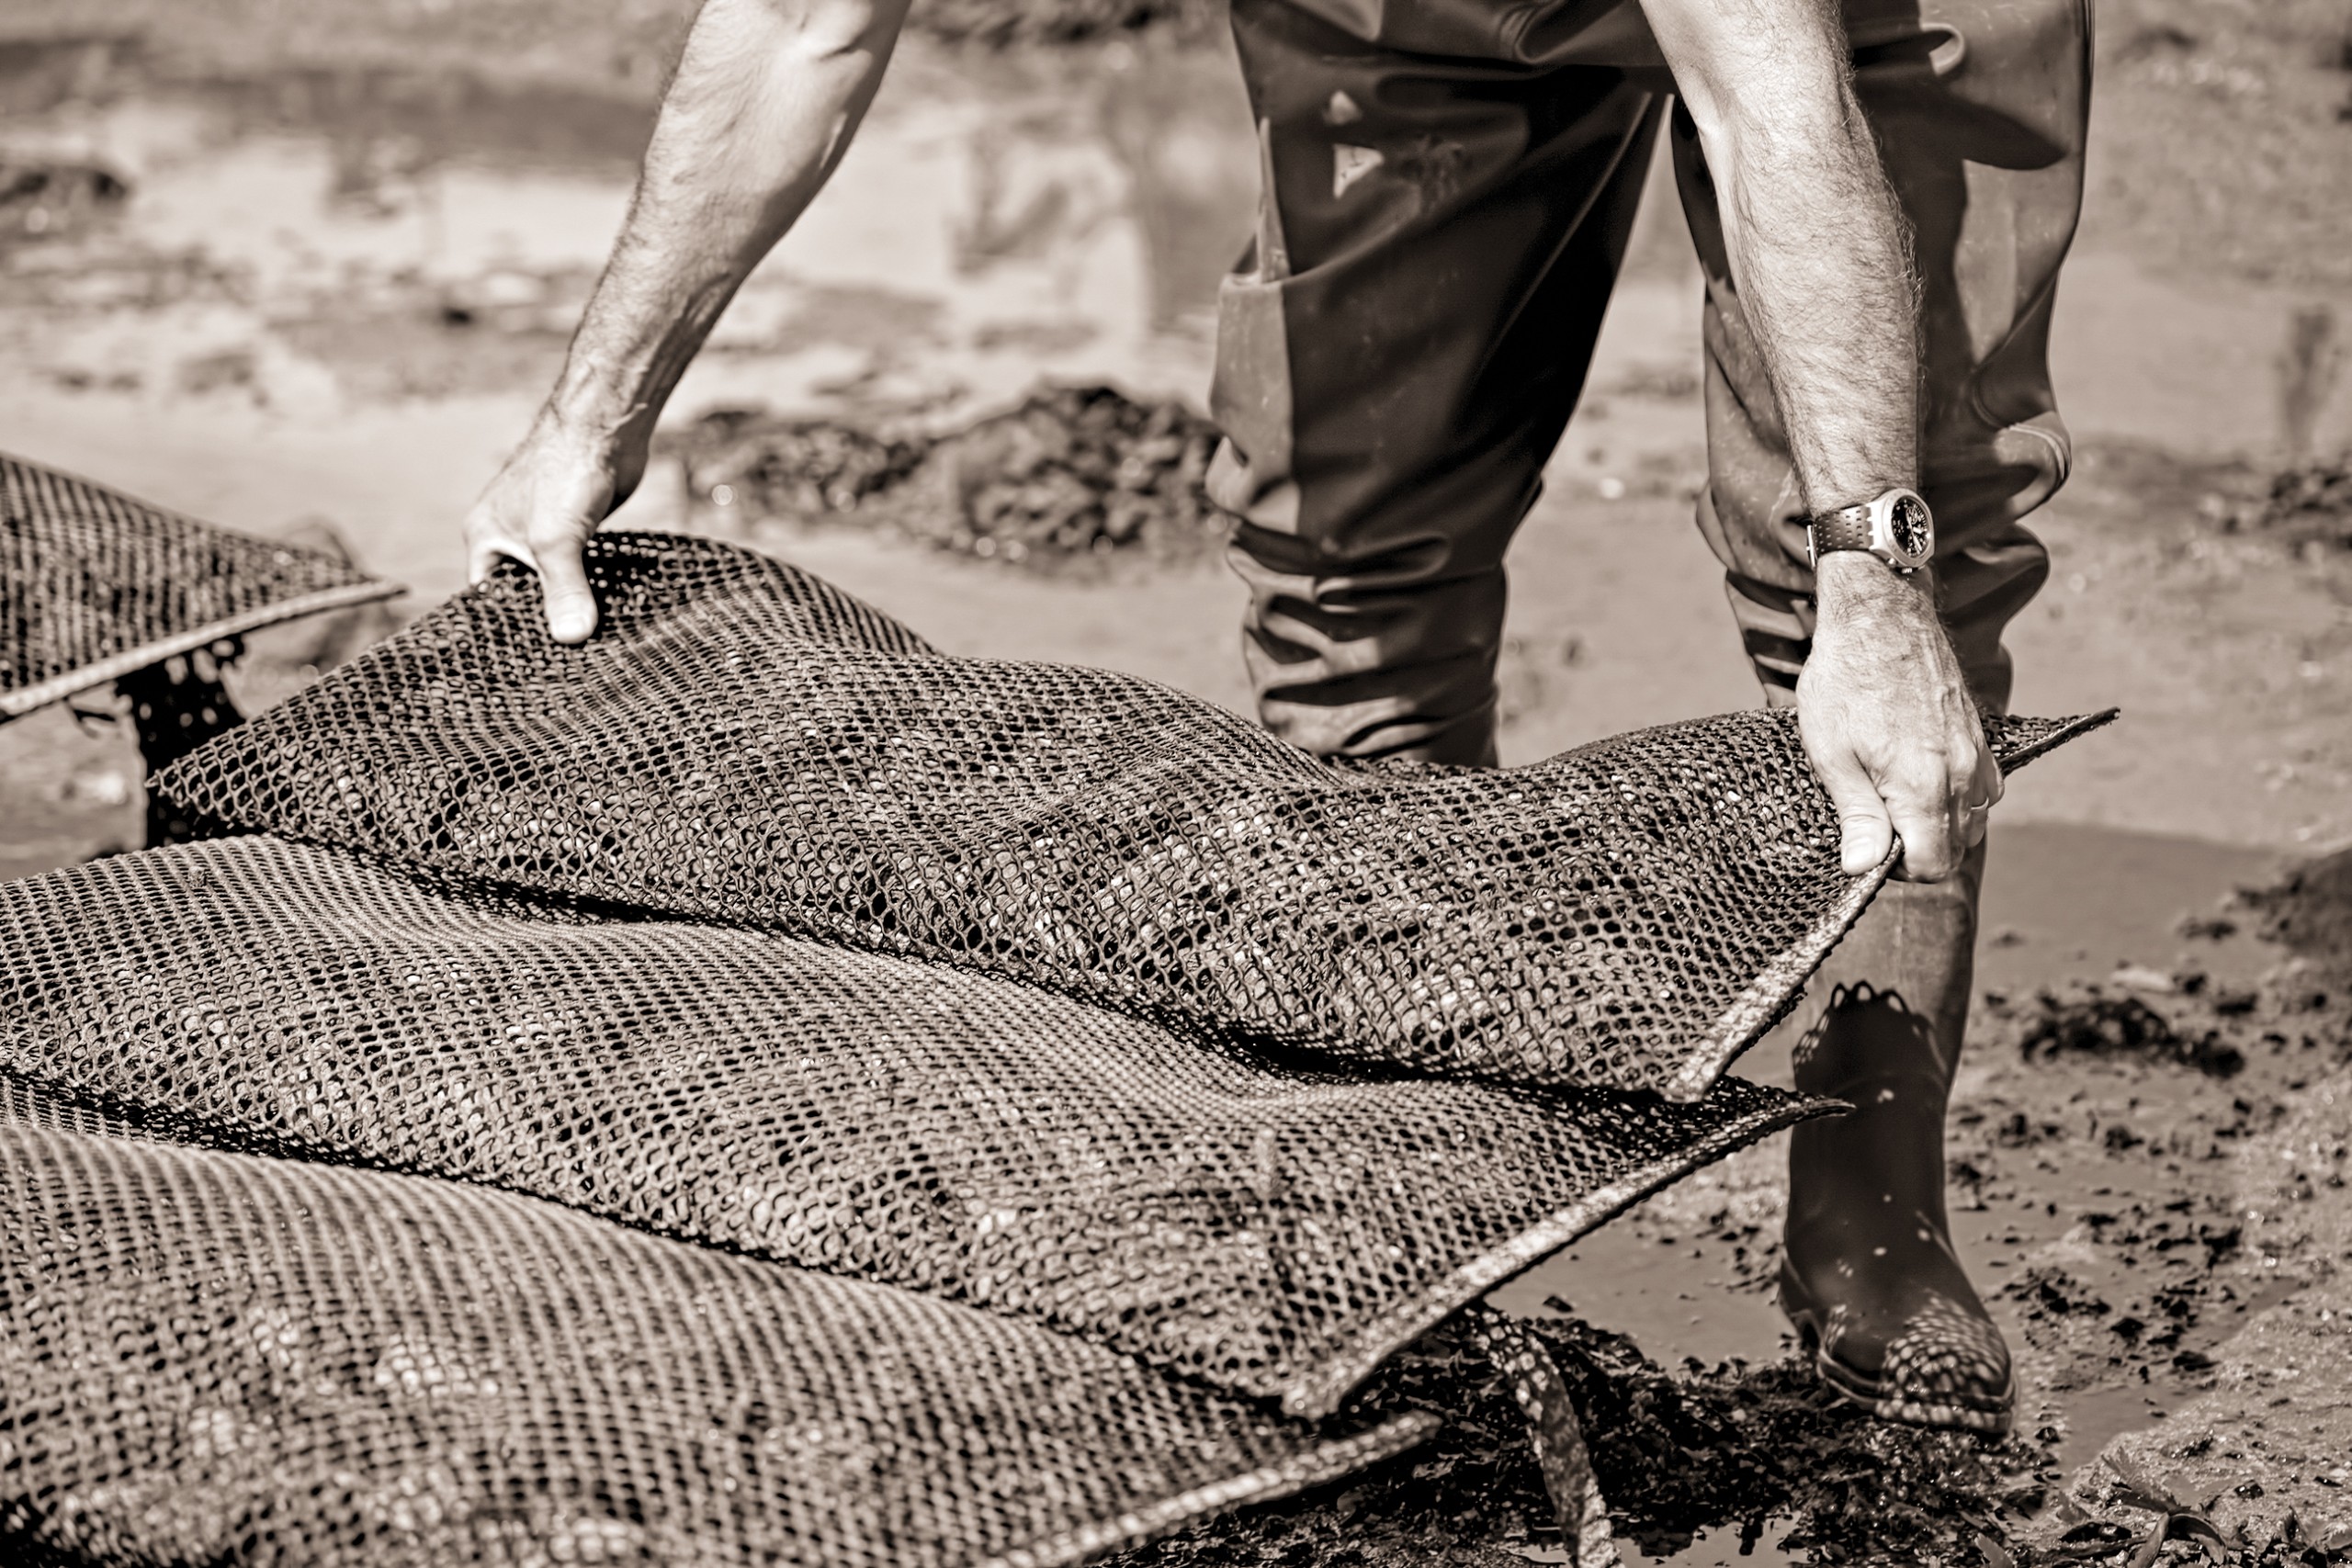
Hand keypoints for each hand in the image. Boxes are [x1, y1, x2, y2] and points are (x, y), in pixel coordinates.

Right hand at [462, 410, 650, 643]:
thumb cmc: (564, 471)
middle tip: (565, 663)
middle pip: (523, 593)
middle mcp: (510, 536)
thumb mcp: (556, 540)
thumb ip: (563, 589)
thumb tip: (571, 638)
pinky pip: (583, 568)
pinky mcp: (580, 528)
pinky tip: (611, 614)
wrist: (604, 427)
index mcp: (486, 538)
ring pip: (557, 581)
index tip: (529, 663)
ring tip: (590, 648)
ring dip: (573, 604)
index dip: (504, 629)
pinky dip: (594, 587)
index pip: (485, 598)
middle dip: (544, 620)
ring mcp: (547, 531)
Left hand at [1797, 555, 2000, 880]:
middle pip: (1957, 848)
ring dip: (1939, 826)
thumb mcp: (1833, 753)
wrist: (1882, 616)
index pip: (1933, 865)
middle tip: (1875, 824)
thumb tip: (1864, 869)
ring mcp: (1978, 754)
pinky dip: (1959, 799)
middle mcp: (1963, 775)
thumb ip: (1857, 815)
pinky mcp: (1981, 736)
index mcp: (1924, 786)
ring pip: (1974, 821)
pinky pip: (1984, 790)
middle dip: (1919, 851)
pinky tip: (1922, 780)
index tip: (1869, 848)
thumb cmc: (1847, 681)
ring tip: (1894, 800)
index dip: (1898, 870)